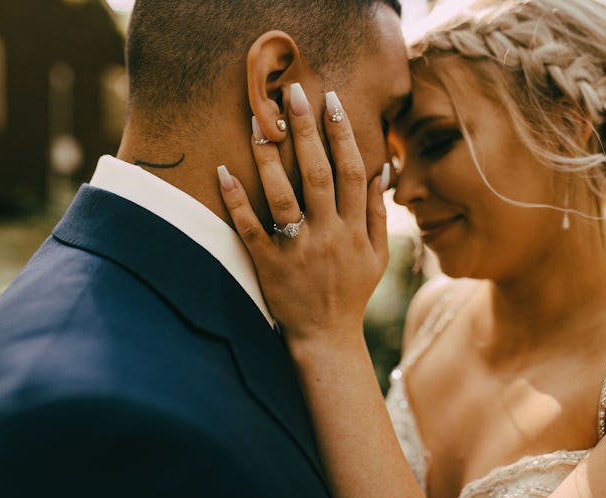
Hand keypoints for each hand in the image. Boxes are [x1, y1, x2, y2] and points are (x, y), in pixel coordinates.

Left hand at [218, 84, 390, 347]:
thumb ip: (377, 213)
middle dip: (306, 130)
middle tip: (292, 92)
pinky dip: (237, 201)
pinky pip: (251, 230)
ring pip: (283, 196)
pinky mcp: (270, 265)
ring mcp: (298, 250)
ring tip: (256, 121)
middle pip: (318, 174)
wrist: (327, 338)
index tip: (331, 100)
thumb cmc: (352, 292)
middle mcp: (329, 234)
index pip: (352, 171)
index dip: (342, 133)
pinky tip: (223, 171)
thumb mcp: (377, 255)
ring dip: (269, 157)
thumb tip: (382, 171)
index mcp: (354, 229)